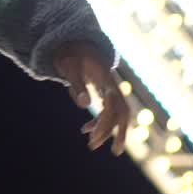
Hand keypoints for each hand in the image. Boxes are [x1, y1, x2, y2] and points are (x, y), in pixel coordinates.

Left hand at [53, 41, 130, 155]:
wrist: (74, 42)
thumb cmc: (70, 54)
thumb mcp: (69, 67)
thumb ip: (77, 85)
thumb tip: (85, 105)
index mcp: (106, 78)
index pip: (111, 105)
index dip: (105, 122)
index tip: (94, 137)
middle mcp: (112, 85)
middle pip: (123, 111)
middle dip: (120, 132)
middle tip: (114, 151)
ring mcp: (110, 88)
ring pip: (118, 113)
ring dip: (109, 130)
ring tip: (93, 144)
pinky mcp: (105, 91)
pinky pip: (108, 110)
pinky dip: (99, 122)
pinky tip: (85, 129)